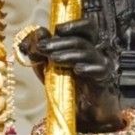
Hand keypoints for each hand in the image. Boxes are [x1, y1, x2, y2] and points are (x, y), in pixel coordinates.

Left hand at [20, 18, 124, 132]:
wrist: (77, 109)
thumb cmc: (64, 84)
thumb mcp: (46, 67)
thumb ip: (38, 52)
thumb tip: (30, 37)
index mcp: (82, 44)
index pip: (85, 27)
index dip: (74, 25)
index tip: (57, 29)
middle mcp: (93, 51)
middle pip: (81, 40)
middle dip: (60, 42)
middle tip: (43, 47)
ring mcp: (100, 64)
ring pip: (87, 53)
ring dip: (69, 54)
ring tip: (53, 59)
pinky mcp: (103, 79)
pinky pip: (98, 70)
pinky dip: (87, 69)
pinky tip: (77, 70)